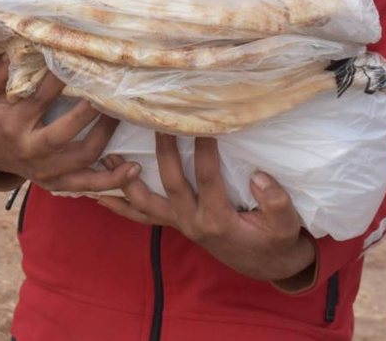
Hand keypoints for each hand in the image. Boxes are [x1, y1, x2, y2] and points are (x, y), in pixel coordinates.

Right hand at [0, 50, 139, 192]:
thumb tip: (9, 50)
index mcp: (13, 125)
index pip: (39, 100)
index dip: (59, 80)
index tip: (77, 61)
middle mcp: (30, 151)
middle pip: (63, 134)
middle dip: (87, 114)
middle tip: (107, 92)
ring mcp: (45, 171)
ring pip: (82, 158)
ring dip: (105, 137)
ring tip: (121, 115)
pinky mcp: (57, 183)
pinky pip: (88, 185)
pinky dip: (112, 180)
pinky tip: (133, 169)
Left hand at [94, 135, 316, 282]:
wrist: (266, 265)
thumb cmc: (277, 240)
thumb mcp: (286, 226)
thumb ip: (276, 202)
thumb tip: (259, 177)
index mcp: (219, 220)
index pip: (208, 179)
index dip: (205, 150)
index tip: (202, 122)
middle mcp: (193, 223)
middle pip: (171, 183)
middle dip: (163, 151)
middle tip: (155, 121)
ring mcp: (180, 224)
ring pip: (146, 204)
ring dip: (125, 181)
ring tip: (107, 155)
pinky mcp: (175, 223)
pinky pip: (143, 214)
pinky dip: (121, 204)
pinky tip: (98, 192)